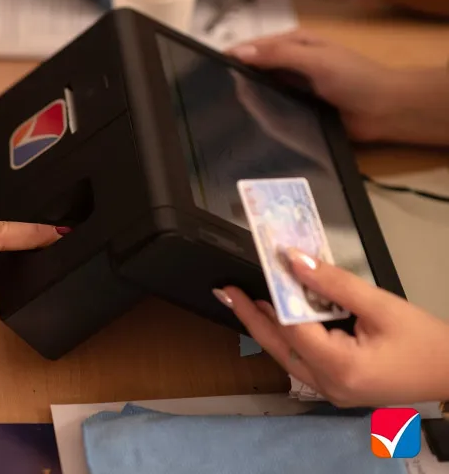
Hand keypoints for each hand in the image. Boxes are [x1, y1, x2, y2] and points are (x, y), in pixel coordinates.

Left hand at [214, 248, 448, 406]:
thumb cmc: (425, 341)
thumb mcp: (381, 305)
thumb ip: (334, 283)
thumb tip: (294, 260)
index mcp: (339, 368)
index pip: (291, 328)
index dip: (272, 296)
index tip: (252, 274)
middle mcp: (328, 385)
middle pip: (277, 347)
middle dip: (250, 317)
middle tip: (226, 292)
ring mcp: (330, 391)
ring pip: (286, 357)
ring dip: (267, 327)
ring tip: (246, 299)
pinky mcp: (336, 388)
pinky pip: (301, 362)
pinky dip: (288, 338)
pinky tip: (279, 317)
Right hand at [228, 30, 448, 146]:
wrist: (385, 111)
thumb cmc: (355, 79)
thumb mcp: (316, 61)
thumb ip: (279, 56)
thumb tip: (239, 53)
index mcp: (295, 44)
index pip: (255, 47)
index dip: (233, 56)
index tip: (209, 68)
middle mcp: (291, 65)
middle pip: (255, 70)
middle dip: (237, 79)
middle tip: (212, 95)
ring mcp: (293, 89)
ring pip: (261, 92)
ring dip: (248, 100)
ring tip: (224, 113)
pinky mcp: (297, 110)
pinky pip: (272, 112)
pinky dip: (261, 116)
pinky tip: (247, 124)